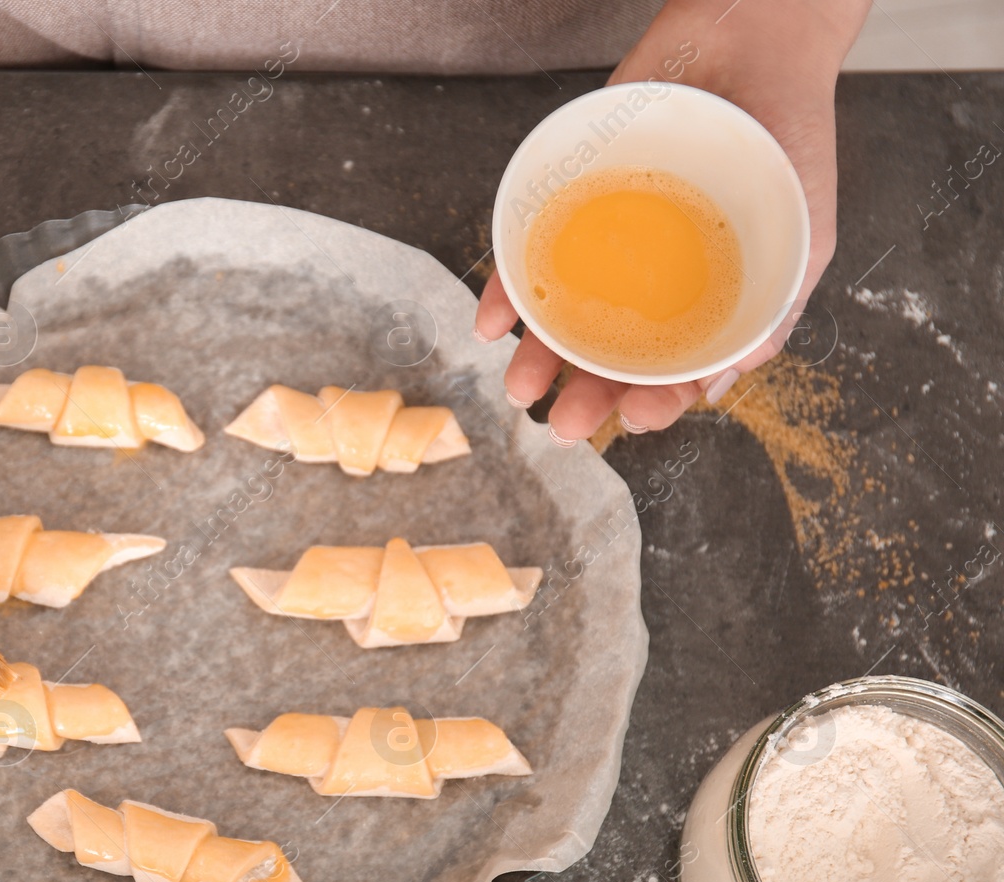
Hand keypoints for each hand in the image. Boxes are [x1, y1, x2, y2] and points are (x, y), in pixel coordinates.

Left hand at [476, 0, 870, 442]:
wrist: (751, 40)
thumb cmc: (786, 140)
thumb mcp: (805, 236)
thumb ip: (770, 312)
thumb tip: (717, 385)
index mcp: (710, 302)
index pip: (676, 370)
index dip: (656, 401)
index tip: (637, 419)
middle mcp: (654, 283)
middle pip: (614, 353)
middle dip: (586, 396)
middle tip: (562, 427)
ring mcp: (610, 247)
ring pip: (566, 316)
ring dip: (538, 359)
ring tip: (520, 389)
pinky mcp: (568, 205)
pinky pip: (530, 258)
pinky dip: (507, 293)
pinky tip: (490, 323)